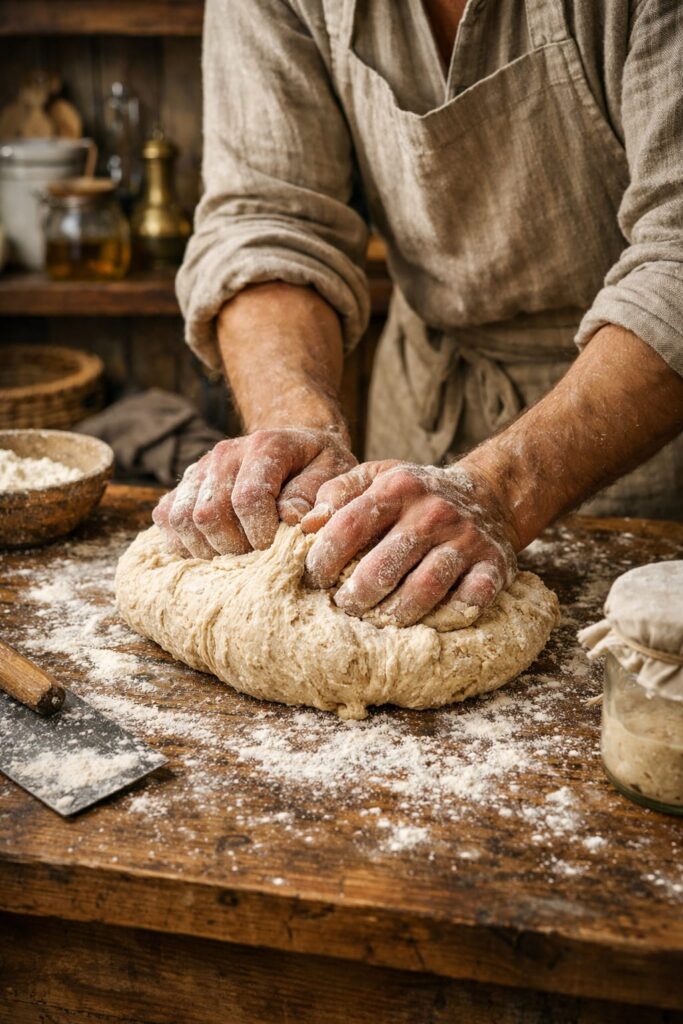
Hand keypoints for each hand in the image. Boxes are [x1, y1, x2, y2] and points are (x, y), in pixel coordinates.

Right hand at [152, 427, 355, 558]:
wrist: (295, 447)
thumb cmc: (317, 466)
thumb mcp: (335, 472)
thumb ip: (317, 495)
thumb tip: (293, 521)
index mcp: (265, 446)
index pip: (249, 499)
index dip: (261, 535)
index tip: (278, 549)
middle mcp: (224, 454)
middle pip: (209, 514)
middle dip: (235, 548)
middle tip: (258, 559)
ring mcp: (199, 470)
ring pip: (182, 520)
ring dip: (208, 550)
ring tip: (238, 557)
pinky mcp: (183, 487)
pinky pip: (166, 520)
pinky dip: (184, 544)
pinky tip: (213, 551)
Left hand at [301, 461, 517, 626]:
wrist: (488, 495)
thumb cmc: (417, 494)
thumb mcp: (378, 477)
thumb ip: (338, 493)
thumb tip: (305, 524)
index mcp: (398, 488)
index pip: (350, 525)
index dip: (325, 556)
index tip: (315, 577)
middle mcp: (433, 512)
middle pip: (386, 564)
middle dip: (357, 594)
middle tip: (344, 607)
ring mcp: (466, 540)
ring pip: (425, 587)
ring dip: (395, 613)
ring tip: (377, 621)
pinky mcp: (493, 565)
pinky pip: (470, 600)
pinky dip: (447, 618)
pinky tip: (427, 623)